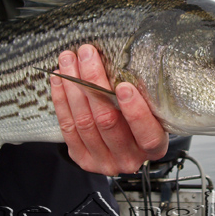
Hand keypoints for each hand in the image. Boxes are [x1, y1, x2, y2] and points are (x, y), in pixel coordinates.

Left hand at [50, 45, 168, 175]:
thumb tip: (124, 60)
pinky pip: (68, 127)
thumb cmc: (145, 119)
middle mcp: (129, 159)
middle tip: (87, 54)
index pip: (147, 134)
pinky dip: (61, 100)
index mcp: (154, 148)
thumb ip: (144, 96)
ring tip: (68, 60)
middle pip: (107, 121)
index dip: (135, 112)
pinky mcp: (82, 158)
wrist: (128, 144)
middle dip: (94, 82)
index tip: (124, 86)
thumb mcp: (154, 110)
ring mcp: (103, 161)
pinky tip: (59, 79)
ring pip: (83, 122)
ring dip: (73, 86)